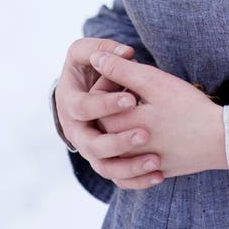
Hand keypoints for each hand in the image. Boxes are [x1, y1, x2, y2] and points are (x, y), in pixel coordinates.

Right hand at [54, 38, 163, 188]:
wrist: (82, 87)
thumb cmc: (87, 64)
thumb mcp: (86, 51)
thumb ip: (104, 48)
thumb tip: (126, 51)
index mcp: (70, 104)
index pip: (84, 108)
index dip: (106, 104)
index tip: (131, 99)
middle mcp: (76, 132)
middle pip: (92, 146)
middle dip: (118, 142)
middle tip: (144, 135)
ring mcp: (90, 149)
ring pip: (106, 168)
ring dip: (130, 167)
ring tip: (156, 161)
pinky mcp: (105, 160)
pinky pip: (118, 178)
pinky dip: (136, 180)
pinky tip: (158, 175)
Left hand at [90, 51, 228, 188]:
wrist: (219, 139)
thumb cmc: (187, 107)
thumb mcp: (155, 82)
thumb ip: (123, 70)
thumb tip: (96, 58)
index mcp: (124, 124)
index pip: (96, 108)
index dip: (103, 89)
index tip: (120, 78)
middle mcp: (127, 150)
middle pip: (104, 129)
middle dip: (110, 109)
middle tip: (128, 93)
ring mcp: (140, 165)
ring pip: (115, 152)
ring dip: (118, 133)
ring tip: (133, 115)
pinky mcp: (155, 173)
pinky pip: (130, 174)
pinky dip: (129, 160)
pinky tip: (138, 143)